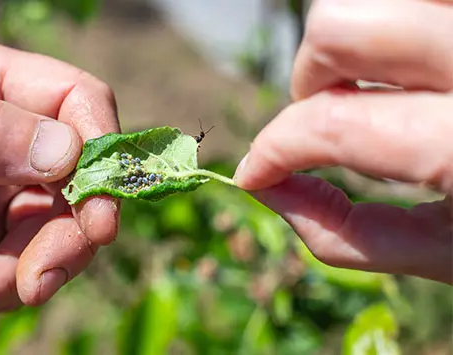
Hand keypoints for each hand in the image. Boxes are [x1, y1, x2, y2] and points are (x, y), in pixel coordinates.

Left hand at [0, 38, 120, 318]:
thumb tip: (67, 153)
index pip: (77, 99)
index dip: (101, 146)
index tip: (99, 206)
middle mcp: (15, 127)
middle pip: (81, 175)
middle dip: (70, 232)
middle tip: (41, 279)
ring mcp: (12, 177)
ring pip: (59, 227)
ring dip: (30, 271)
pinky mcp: (0, 222)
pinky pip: (26, 258)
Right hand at [234, 0, 452, 283]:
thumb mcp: (448, 254)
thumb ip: (345, 233)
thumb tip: (267, 190)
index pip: (330, 123)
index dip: (273, 148)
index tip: (257, 169)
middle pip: (341, 26)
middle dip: (311, 77)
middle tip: (325, 112)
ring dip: (354, 42)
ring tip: (377, 83)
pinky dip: (398, 29)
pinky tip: (417, 65)